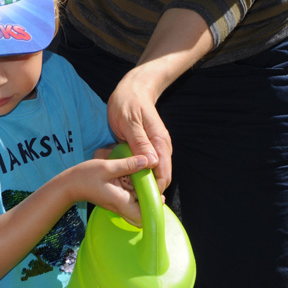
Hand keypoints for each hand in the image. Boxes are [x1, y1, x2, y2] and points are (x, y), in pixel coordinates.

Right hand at [66, 154, 149, 225]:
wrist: (69, 185)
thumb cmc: (85, 177)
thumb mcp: (107, 167)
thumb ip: (128, 165)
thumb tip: (147, 161)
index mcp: (121, 202)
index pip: (143, 218)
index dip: (153, 210)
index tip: (158, 196)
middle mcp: (121, 207)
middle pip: (142, 217)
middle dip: (151, 205)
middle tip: (155, 189)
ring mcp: (118, 205)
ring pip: (137, 208)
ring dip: (143, 197)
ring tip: (145, 181)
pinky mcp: (116, 200)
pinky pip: (131, 201)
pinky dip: (136, 193)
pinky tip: (134, 179)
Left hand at [107, 66, 173, 192]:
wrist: (133, 89)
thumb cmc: (128, 102)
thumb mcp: (129, 122)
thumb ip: (140, 142)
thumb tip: (152, 164)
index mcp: (160, 143)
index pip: (163, 176)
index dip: (153, 190)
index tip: (138, 198)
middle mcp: (162, 148)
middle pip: (160, 178)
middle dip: (146, 189)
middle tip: (127, 192)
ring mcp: (156, 148)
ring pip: (153, 173)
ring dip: (140, 181)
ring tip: (124, 184)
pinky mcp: (148, 148)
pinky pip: (146, 166)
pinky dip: (136, 172)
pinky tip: (125, 173)